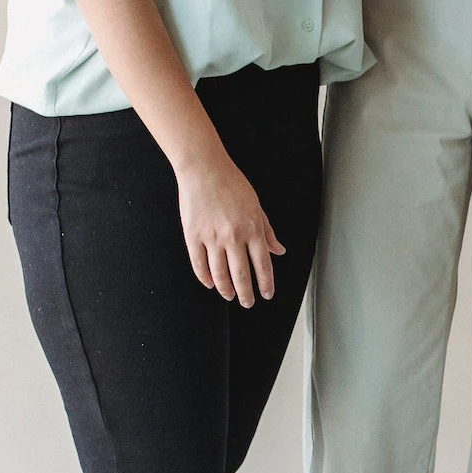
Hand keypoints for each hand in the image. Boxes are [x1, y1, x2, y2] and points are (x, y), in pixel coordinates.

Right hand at [177, 154, 283, 307]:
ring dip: (226, 289)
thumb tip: (278, 251)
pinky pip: (199, 264)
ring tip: (230, 296)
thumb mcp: (257, 206)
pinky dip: (205, 278)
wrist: (204, 169)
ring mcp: (212, 238)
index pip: (263, 265)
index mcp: (253, 229)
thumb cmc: (232, 184)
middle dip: (246, 294)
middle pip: (241, 275)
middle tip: (247, 303)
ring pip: (220, 274)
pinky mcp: (193, 236)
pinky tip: (210, 284)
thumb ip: (267, 231)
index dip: (266, 284)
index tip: (267, 295)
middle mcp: (234, 237)